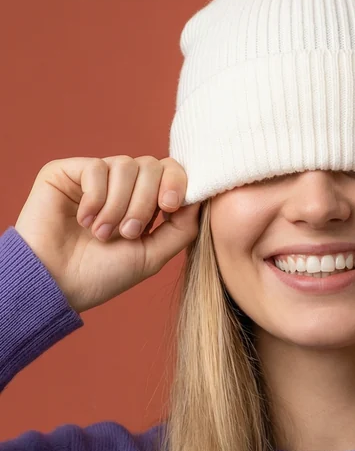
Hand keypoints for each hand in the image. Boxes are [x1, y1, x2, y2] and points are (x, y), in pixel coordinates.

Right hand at [14, 155, 200, 313]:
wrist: (57, 285)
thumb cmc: (102, 275)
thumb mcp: (153, 256)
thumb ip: (182, 228)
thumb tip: (201, 198)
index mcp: (144, 202)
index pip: (171, 172)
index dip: (177, 183)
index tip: (170, 208)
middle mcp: (121, 186)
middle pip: (152, 166)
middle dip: (145, 202)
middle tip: (128, 233)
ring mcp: (95, 177)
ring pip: (126, 165)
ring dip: (119, 205)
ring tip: (103, 234)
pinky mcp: (67, 172)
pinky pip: (97, 168)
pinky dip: (96, 198)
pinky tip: (83, 221)